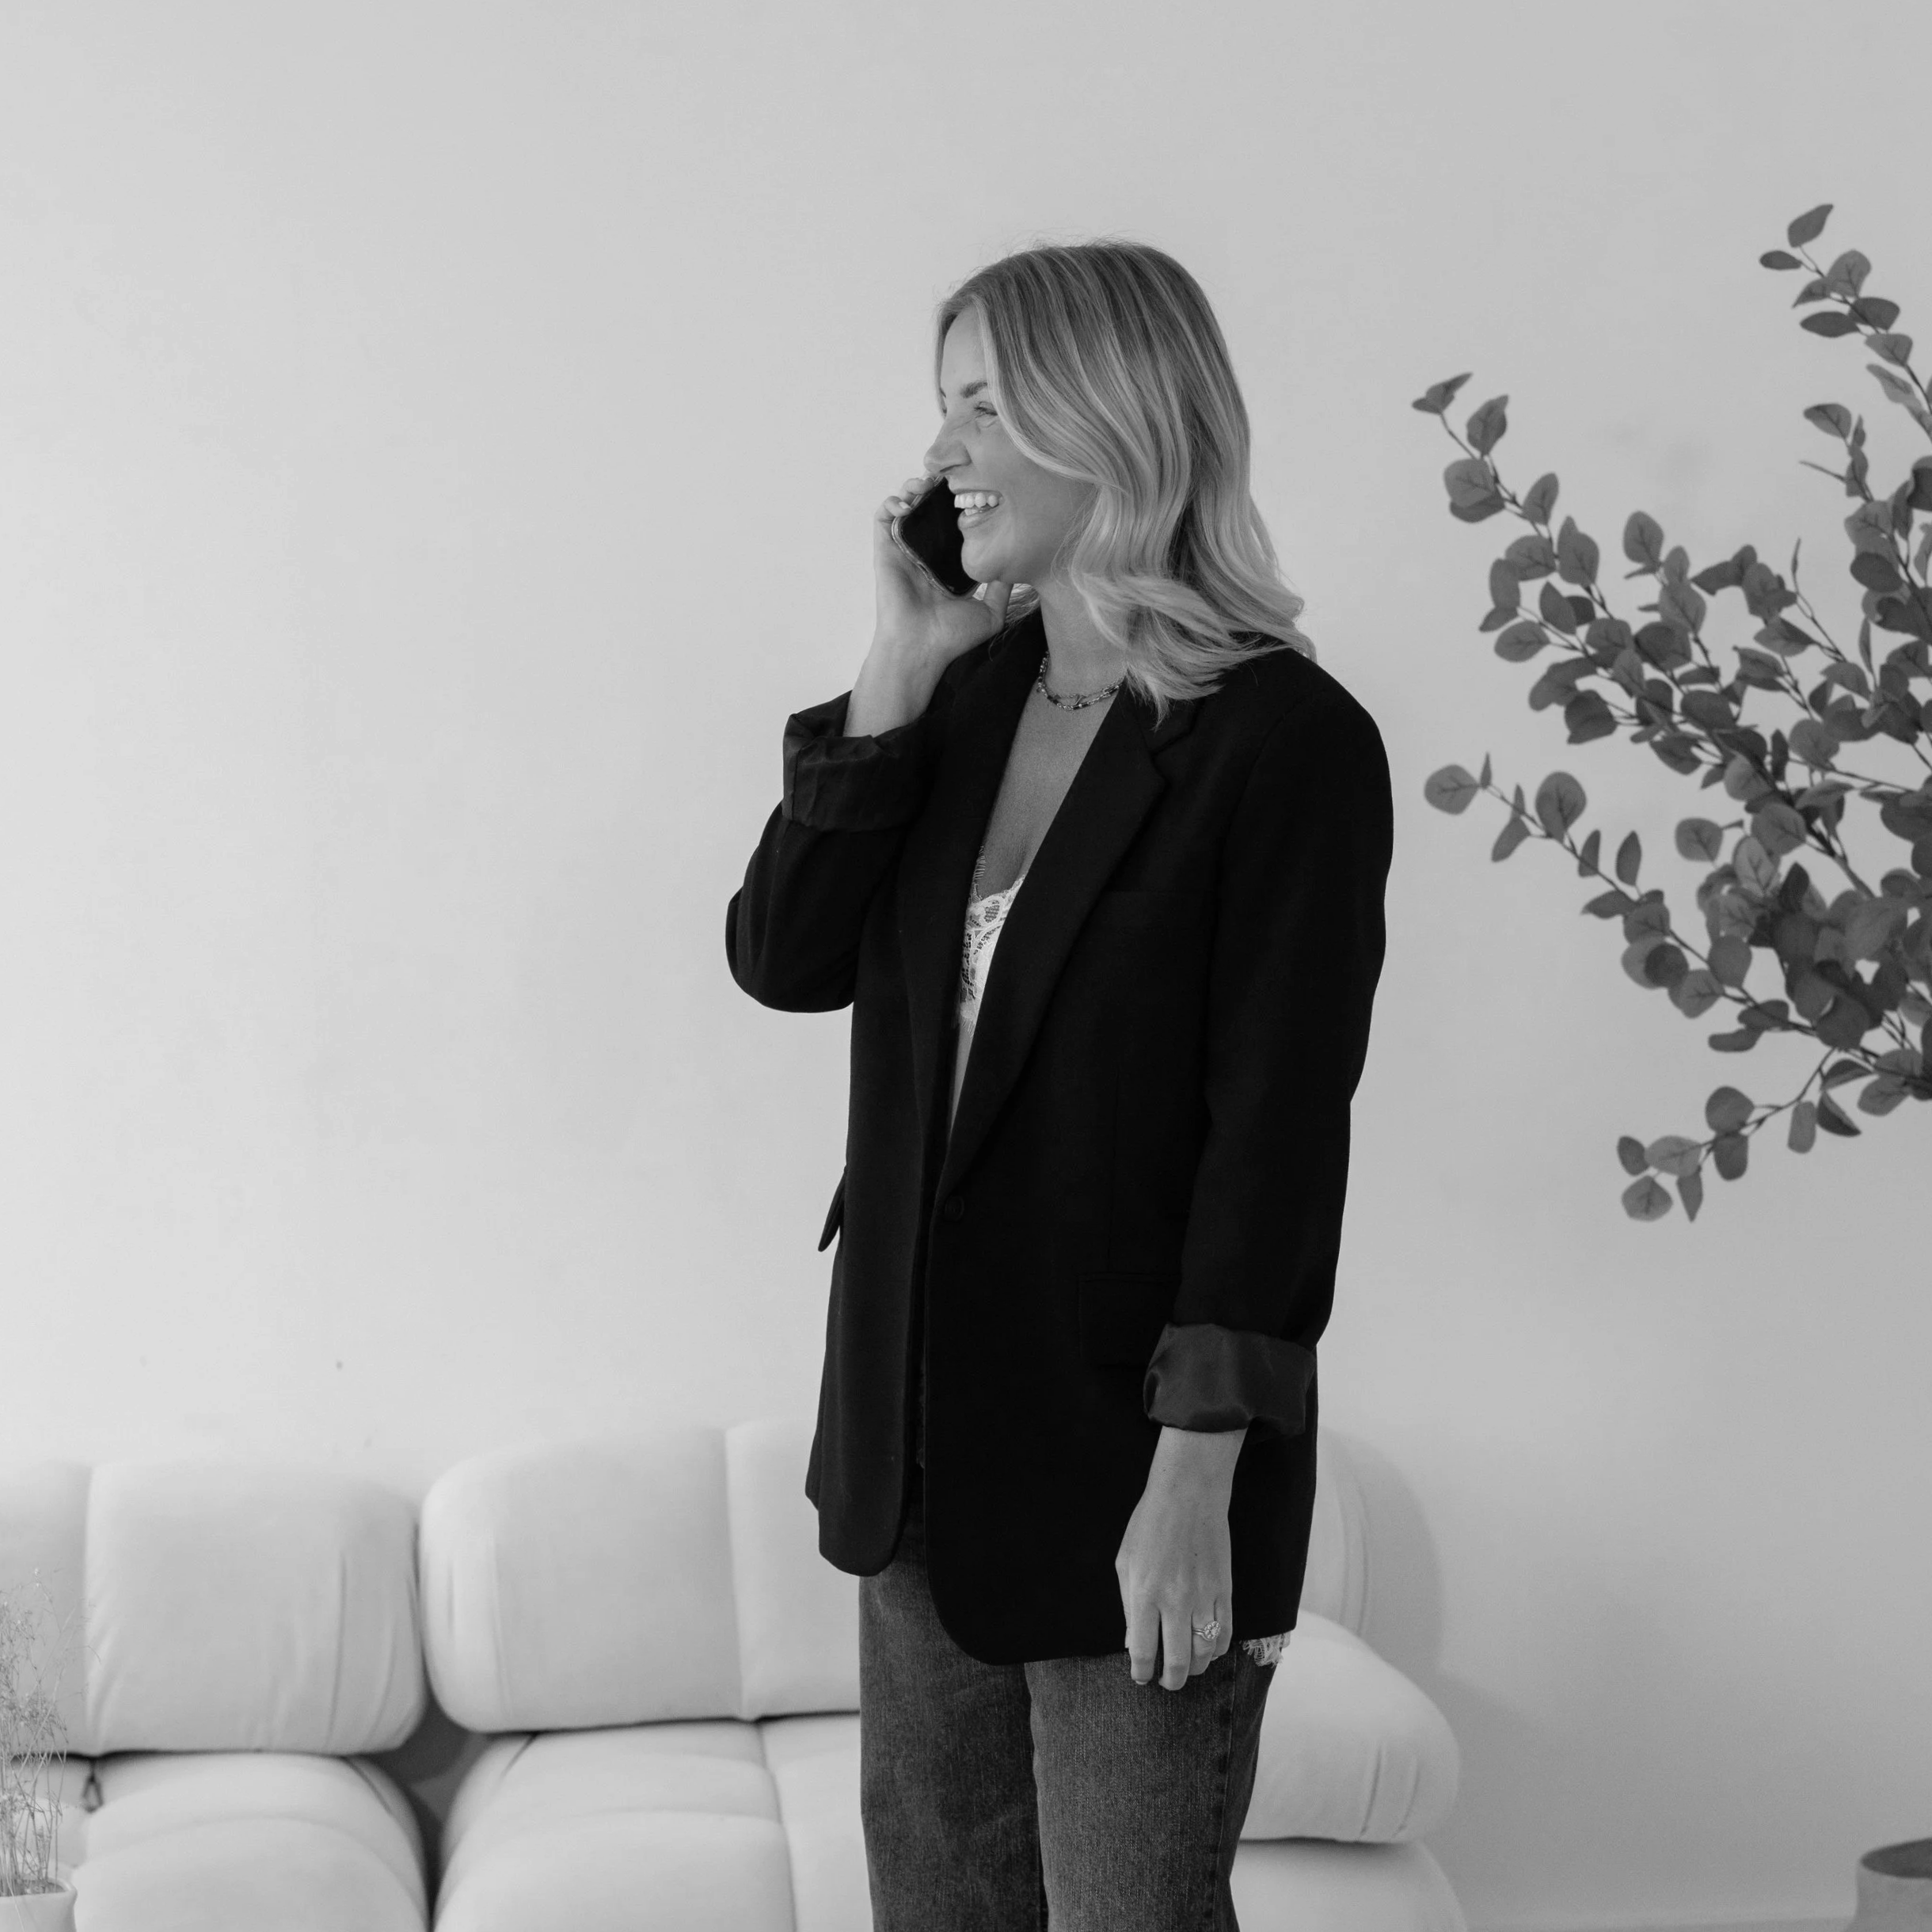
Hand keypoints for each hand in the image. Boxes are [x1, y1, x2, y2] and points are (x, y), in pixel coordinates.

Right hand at [872, 474, 1010, 676]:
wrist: (921, 648)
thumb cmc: (951, 636)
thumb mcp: (991, 612)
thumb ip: (1003, 588)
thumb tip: (1019, 567)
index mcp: (949, 562)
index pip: (954, 523)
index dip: (961, 502)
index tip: (975, 488)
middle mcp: (927, 553)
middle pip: (929, 508)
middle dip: (936, 488)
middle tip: (949, 480)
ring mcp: (905, 550)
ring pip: (906, 506)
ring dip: (913, 488)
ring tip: (925, 486)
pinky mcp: (886, 551)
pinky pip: (883, 518)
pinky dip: (891, 503)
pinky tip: (906, 503)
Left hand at [1115, 1427, 1244, 1689]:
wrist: (1189, 1495)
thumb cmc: (1150, 1526)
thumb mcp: (1125, 1563)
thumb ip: (1127, 1606)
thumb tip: (1133, 1643)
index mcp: (1144, 1594)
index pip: (1143, 1652)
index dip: (1141, 1673)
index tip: (1141, 1676)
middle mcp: (1175, 1601)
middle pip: (1178, 1663)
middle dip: (1170, 1681)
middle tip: (1166, 1682)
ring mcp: (1204, 1598)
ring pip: (1205, 1655)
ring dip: (1195, 1668)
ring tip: (1187, 1667)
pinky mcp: (1225, 1591)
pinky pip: (1225, 1635)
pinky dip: (1217, 1650)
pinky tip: (1207, 1649)